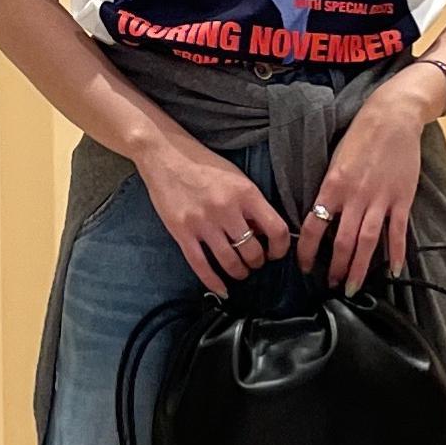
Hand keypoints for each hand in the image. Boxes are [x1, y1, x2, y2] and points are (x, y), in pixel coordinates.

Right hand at [137, 143, 291, 296]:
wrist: (165, 156)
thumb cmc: (203, 165)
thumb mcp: (237, 178)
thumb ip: (252, 204)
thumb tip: (265, 233)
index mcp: (245, 193)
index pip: (276, 230)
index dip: (280, 248)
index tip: (275, 253)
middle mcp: (226, 209)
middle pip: (253, 251)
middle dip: (257, 262)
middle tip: (254, 262)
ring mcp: (202, 222)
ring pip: (230, 262)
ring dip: (239, 272)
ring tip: (240, 271)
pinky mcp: (182, 232)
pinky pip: (201, 265)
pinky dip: (214, 282)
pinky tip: (222, 289)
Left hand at [295, 89, 421, 292]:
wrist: (392, 116)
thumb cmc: (361, 137)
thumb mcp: (335, 161)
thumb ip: (329, 191)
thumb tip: (320, 218)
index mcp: (333, 186)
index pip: (314, 226)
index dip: (307, 251)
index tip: (305, 266)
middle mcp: (355, 196)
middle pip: (342, 242)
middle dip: (336, 268)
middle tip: (332, 285)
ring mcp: (380, 199)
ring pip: (367, 243)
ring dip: (359, 269)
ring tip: (353, 287)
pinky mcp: (401, 199)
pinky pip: (397, 232)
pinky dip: (395, 254)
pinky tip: (392, 271)